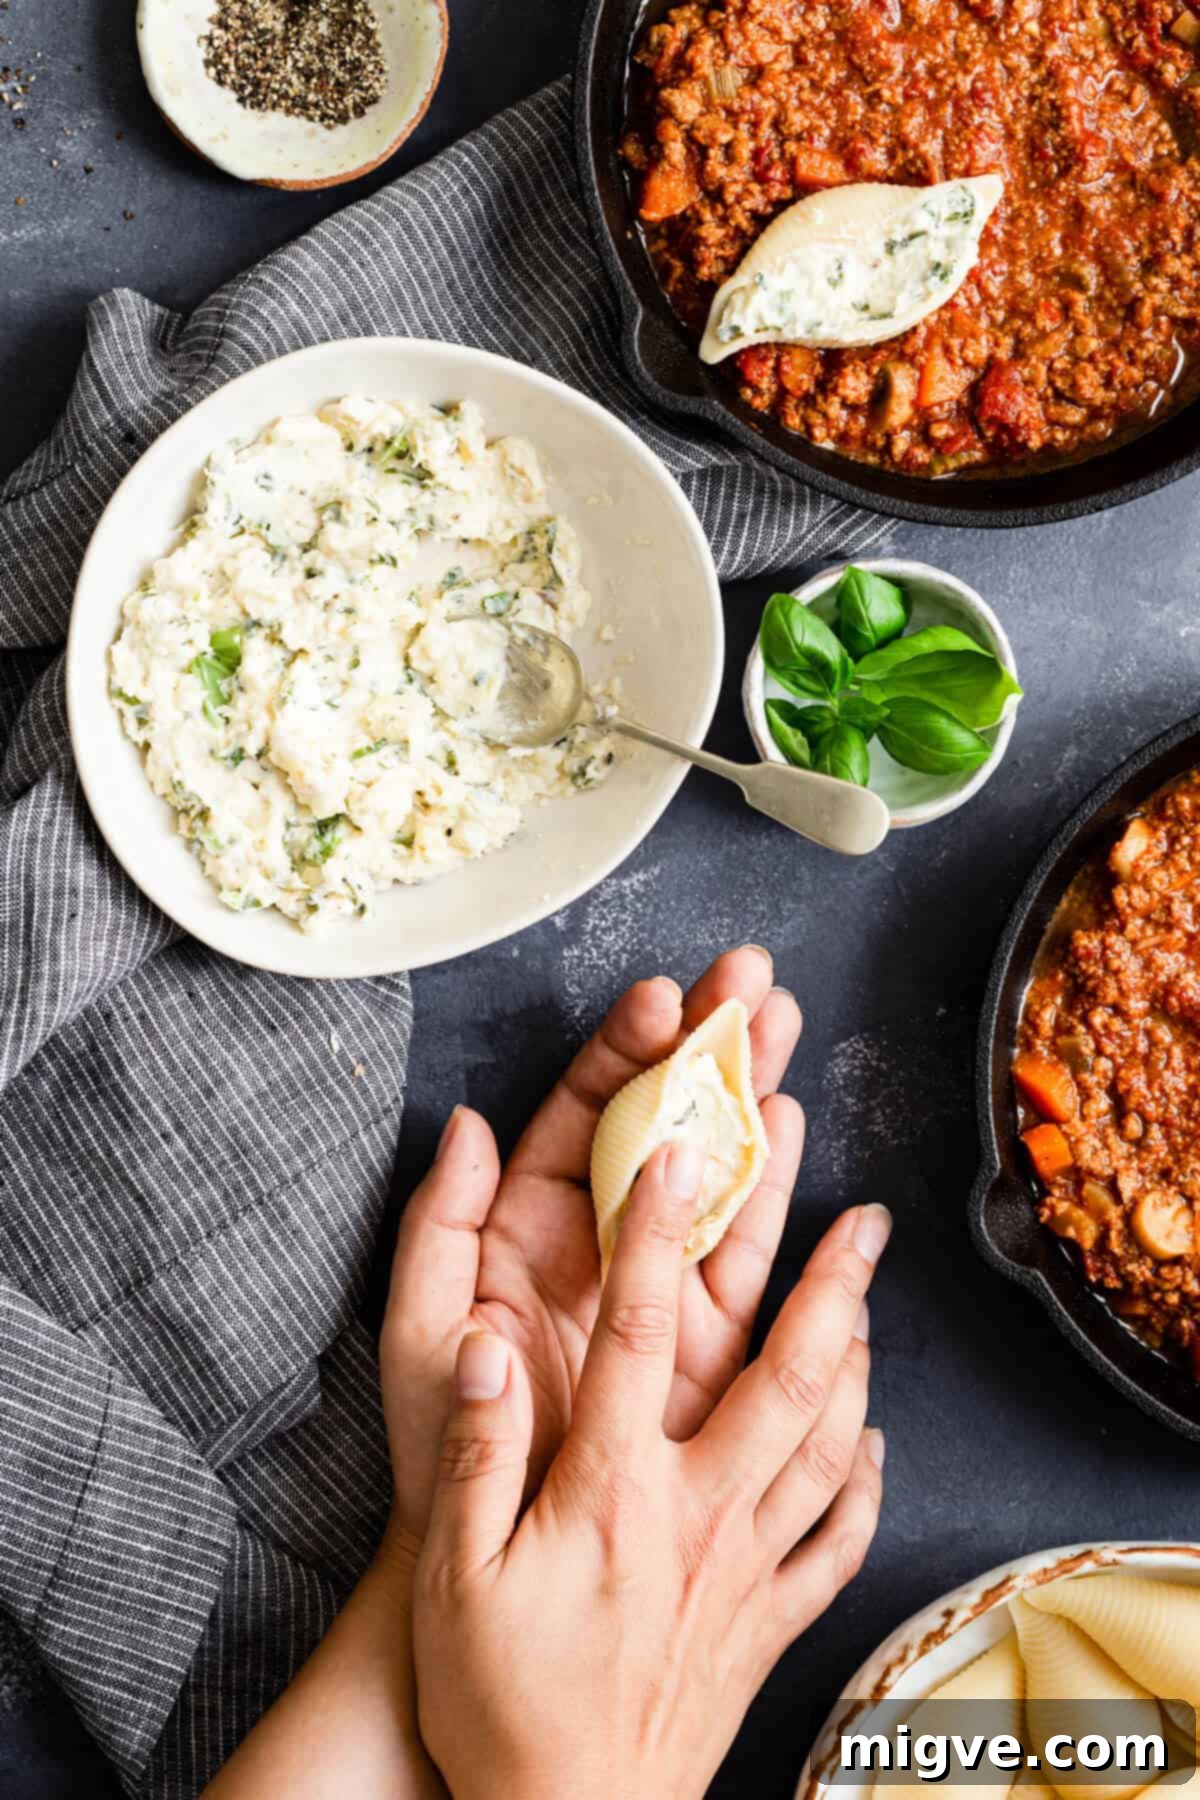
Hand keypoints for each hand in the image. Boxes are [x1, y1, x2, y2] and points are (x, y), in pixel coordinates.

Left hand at [381, 946, 803, 1543]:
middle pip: (658, 1120)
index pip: (582, 1115)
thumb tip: (469, 1124)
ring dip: (745, 1093)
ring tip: (780, 1028)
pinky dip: (769, 1187)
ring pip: (710, 1167)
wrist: (497, 1557)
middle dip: (701, 1046)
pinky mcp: (707, 1337)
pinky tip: (787, 1126)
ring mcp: (657, 1282)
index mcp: (525, 1224)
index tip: (662, 1000)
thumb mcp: (422, 1333)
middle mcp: (597, 1238)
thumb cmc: (445, 1449)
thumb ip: (438, 1226)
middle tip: (749, 979)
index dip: (623, 1053)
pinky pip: (744, 1250)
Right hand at [413, 1155, 889, 1799]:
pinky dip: (868, 1488)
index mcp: (615, 1490)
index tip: (680, 1154)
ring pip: (830, 1448)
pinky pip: (839, 1544)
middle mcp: (699, 1514)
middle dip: (831, 1287)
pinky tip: (877, 1447)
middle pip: (786, 1380)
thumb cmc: (501, 1703)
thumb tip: (493, 1342)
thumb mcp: (456, 1578)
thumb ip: (477, 1452)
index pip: (642, 1333)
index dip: (657, 1234)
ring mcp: (746, 1570)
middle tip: (864, 1219)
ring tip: (874, 1305)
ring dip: (862, 1367)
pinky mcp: (769, 1624)